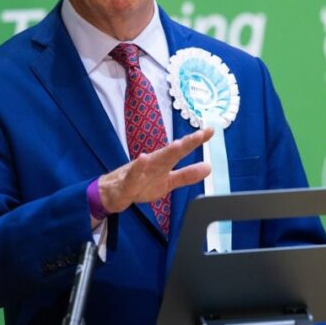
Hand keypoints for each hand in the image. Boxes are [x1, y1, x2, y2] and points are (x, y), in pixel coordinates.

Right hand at [98, 128, 213, 213]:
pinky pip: (133, 174)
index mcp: (164, 163)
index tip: (211, 131)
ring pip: (154, 160)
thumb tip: (208, 167)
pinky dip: (138, 167)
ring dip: (166, 152)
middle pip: (172, 151)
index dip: (196, 141)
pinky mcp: (128, 182)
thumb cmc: (141, 183)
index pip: (182, 150)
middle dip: (186, 143)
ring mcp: (140, 171)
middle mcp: (154, 162)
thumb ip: (187, 175)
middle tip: (200, 134)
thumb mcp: (168, 182)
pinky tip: (143, 159)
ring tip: (179, 144)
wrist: (114, 192)